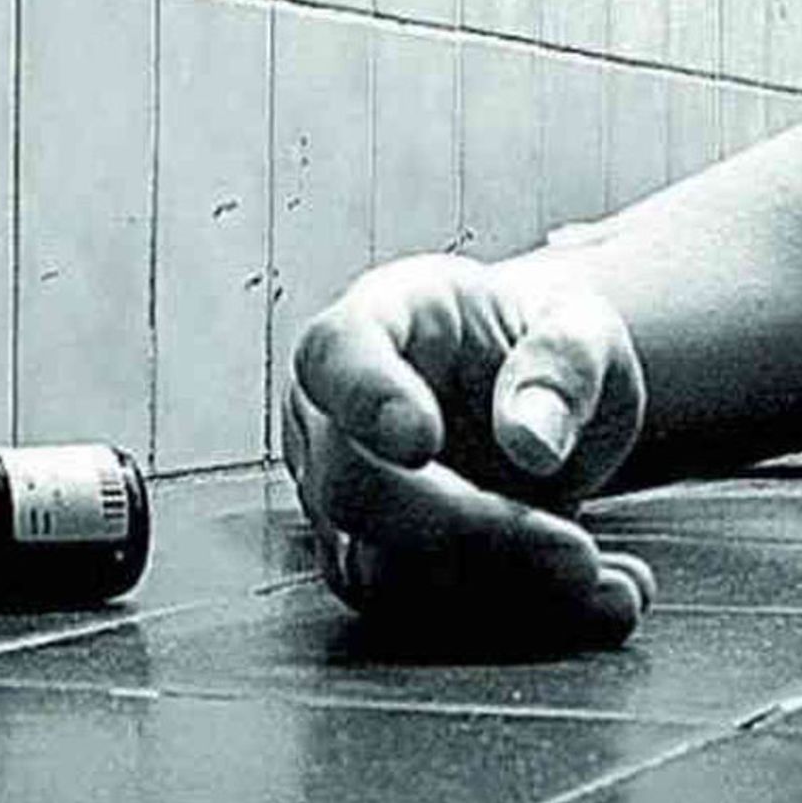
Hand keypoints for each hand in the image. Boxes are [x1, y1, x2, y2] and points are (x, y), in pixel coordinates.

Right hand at [283, 253, 654, 648]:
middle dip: (468, 530)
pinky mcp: (374, 561)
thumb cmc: (538, 343)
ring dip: (496, 589)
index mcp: (376, 324)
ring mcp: (343, 496)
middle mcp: (334, 415)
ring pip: (377, 570)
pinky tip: (597, 598)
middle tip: (578, 549)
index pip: (335, 357)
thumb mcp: (579, 326)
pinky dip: (514, 617)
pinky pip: (420, 613)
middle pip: (353, 488)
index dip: (365, 400)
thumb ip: (563, 364)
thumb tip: (531, 443)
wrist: (531, 396)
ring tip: (606, 577)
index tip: (420, 440)